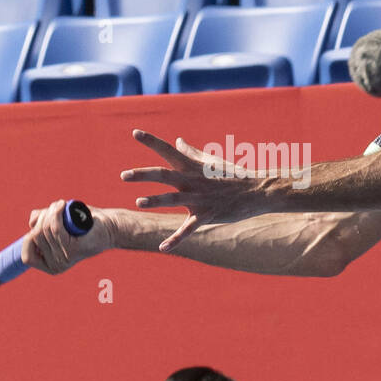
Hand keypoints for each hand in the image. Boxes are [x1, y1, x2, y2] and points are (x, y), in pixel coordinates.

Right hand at [22, 199, 115, 273]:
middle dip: (42, 217)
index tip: (38, 224)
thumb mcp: (59, 222)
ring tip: (61, 204)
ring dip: (50, 212)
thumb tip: (32, 222)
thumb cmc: (85, 224)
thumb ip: (43, 222)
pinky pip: (55, 229)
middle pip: (35, 237)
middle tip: (56, 207)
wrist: (110, 226)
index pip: (26, 257)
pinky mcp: (73, 249)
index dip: (28, 238)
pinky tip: (61, 205)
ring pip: (45, 230)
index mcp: (50, 265)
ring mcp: (64, 259)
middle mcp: (56, 266)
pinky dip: (55, 213)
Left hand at [120, 129, 265, 251]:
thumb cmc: (232, 175)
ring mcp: (199, 198)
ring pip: (173, 199)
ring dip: (155, 200)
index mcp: (192, 166)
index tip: (134, 133)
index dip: (151, 141)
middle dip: (143, 175)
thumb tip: (177, 141)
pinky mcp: (207, 215)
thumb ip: (191, 153)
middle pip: (164, 175)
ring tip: (138, 202)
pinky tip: (162, 248)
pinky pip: (189, 229)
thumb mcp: (210, 162)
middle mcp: (192, 181)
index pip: (168, 150)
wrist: (256, 192)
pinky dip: (176, 239)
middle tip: (124, 175)